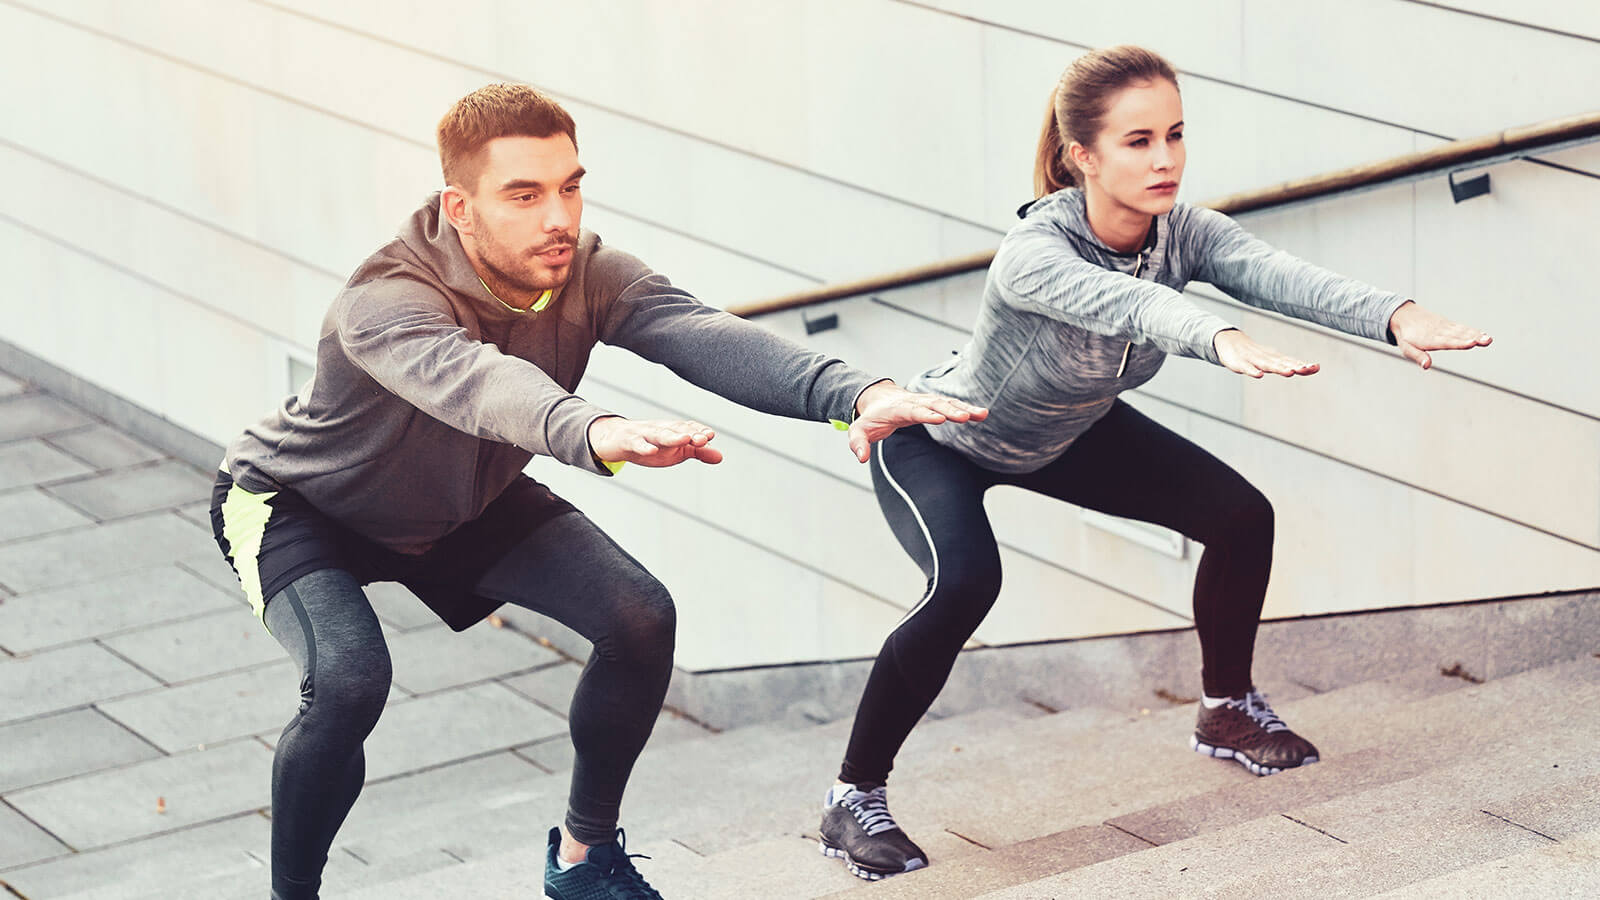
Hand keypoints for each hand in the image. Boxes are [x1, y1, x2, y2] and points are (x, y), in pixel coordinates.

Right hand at [586, 416, 722, 467]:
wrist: (617, 440)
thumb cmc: (651, 444)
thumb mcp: (676, 451)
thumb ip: (698, 452)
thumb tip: (720, 456)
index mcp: (673, 430)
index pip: (688, 427)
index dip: (699, 431)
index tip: (710, 436)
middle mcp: (660, 429)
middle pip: (677, 429)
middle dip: (690, 433)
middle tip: (704, 438)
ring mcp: (644, 434)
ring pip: (659, 434)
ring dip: (672, 436)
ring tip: (684, 439)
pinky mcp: (629, 442)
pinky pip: (637, 444)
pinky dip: (644, 447)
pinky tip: (652, 451)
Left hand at [848, 381, 987, 461]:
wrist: (879, 398)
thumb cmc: (871, 417)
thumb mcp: (859, 430)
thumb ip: (858, 443)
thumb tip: (862, 457)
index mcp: (898, 408)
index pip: (913, 410)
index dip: (926, 414)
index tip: (940, 418)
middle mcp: (914, 401)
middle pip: (934, 404)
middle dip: (950, 410)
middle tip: (965, 417)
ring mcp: (925, 401)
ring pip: (946, 402)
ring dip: (963, 407)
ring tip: (982, 414)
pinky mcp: (934, 403)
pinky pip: (951, 404)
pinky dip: (966, 407)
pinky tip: (982, 413)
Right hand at [1213, 329, 1319, 378]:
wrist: (1229, 341)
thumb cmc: (1253, 353)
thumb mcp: (1270, 359)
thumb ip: (1287, 364)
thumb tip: (1306, 368)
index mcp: (1274, 357)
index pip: (1291, 361)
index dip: (1303, 365)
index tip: (1316, 367)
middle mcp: (1266, 357)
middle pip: (1282, 363)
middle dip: (1295, 366)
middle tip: (1307, 369)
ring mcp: (1252, 360)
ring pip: (1267, 365)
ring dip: (1278, 368)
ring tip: (1289, 372)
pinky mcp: (1239, 363)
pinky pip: (1247, 368)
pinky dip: (1253, 371)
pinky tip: (1259, 375)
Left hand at [1387, 300, 1492, 369]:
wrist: (1404, 316)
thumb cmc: (1406, 336)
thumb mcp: (1406, 348)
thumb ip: (1417, 356)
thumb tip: (1427, 366)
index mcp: (1429, 339)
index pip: (1447, 342)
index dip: (1459, 342)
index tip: (1472, 343)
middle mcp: (1440, 332)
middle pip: (1458, 336)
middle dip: (1473, 338)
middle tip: (1486, 341)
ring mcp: (1445, 327)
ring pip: (1462, 331)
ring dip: (1476, 334)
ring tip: (1488, 339)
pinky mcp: (1448, 324)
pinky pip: (1461, 328)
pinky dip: (1472, 330)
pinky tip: (1482, 334)